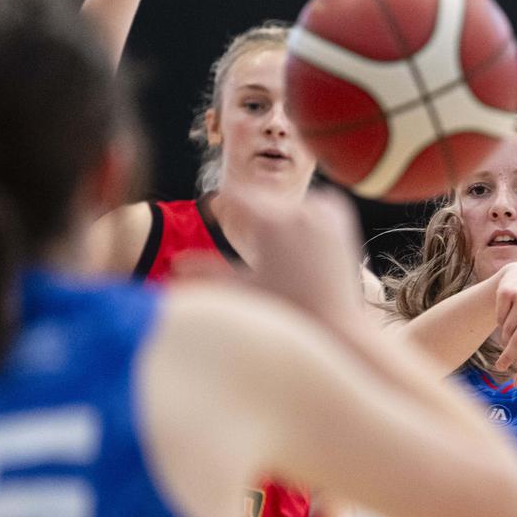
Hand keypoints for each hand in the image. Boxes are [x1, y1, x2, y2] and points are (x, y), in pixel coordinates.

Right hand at [219, 187, 363, 323]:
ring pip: (287, 201)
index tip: (216, 215)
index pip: (235, 194)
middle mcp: (299, 209)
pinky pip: (314, 202)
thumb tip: (175, 264)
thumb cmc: (283, 312)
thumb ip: (206, 272)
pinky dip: (306, 215)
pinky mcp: (341, 213)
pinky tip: (305, 244)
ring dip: (279, 215)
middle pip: (261, 198)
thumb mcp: (241, 289)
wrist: (334, 322)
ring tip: (281, 251)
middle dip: (252, 215)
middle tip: (257, 246)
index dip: (222, 205)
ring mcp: (324, 209)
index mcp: (270, 221)